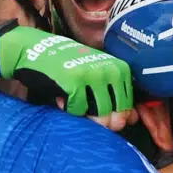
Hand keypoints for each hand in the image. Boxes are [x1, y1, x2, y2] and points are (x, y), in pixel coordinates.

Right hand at [0, 26, 134, 121]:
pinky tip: (62, 97)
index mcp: (121, 69)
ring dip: (85, 116)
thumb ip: (117, 95)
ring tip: (74, 101)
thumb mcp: (99, 75)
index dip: (112, 116)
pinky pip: (78, 111)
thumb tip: (133, 119)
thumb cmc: (72, 66)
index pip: (128, 108)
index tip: (98, 107)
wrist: (40, 50)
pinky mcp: (75, 82)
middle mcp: (111, 71)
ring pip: (100, 116)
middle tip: (86, 112)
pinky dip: (68, 109)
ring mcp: (94, 76)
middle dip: (101, 122)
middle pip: (116, 115)